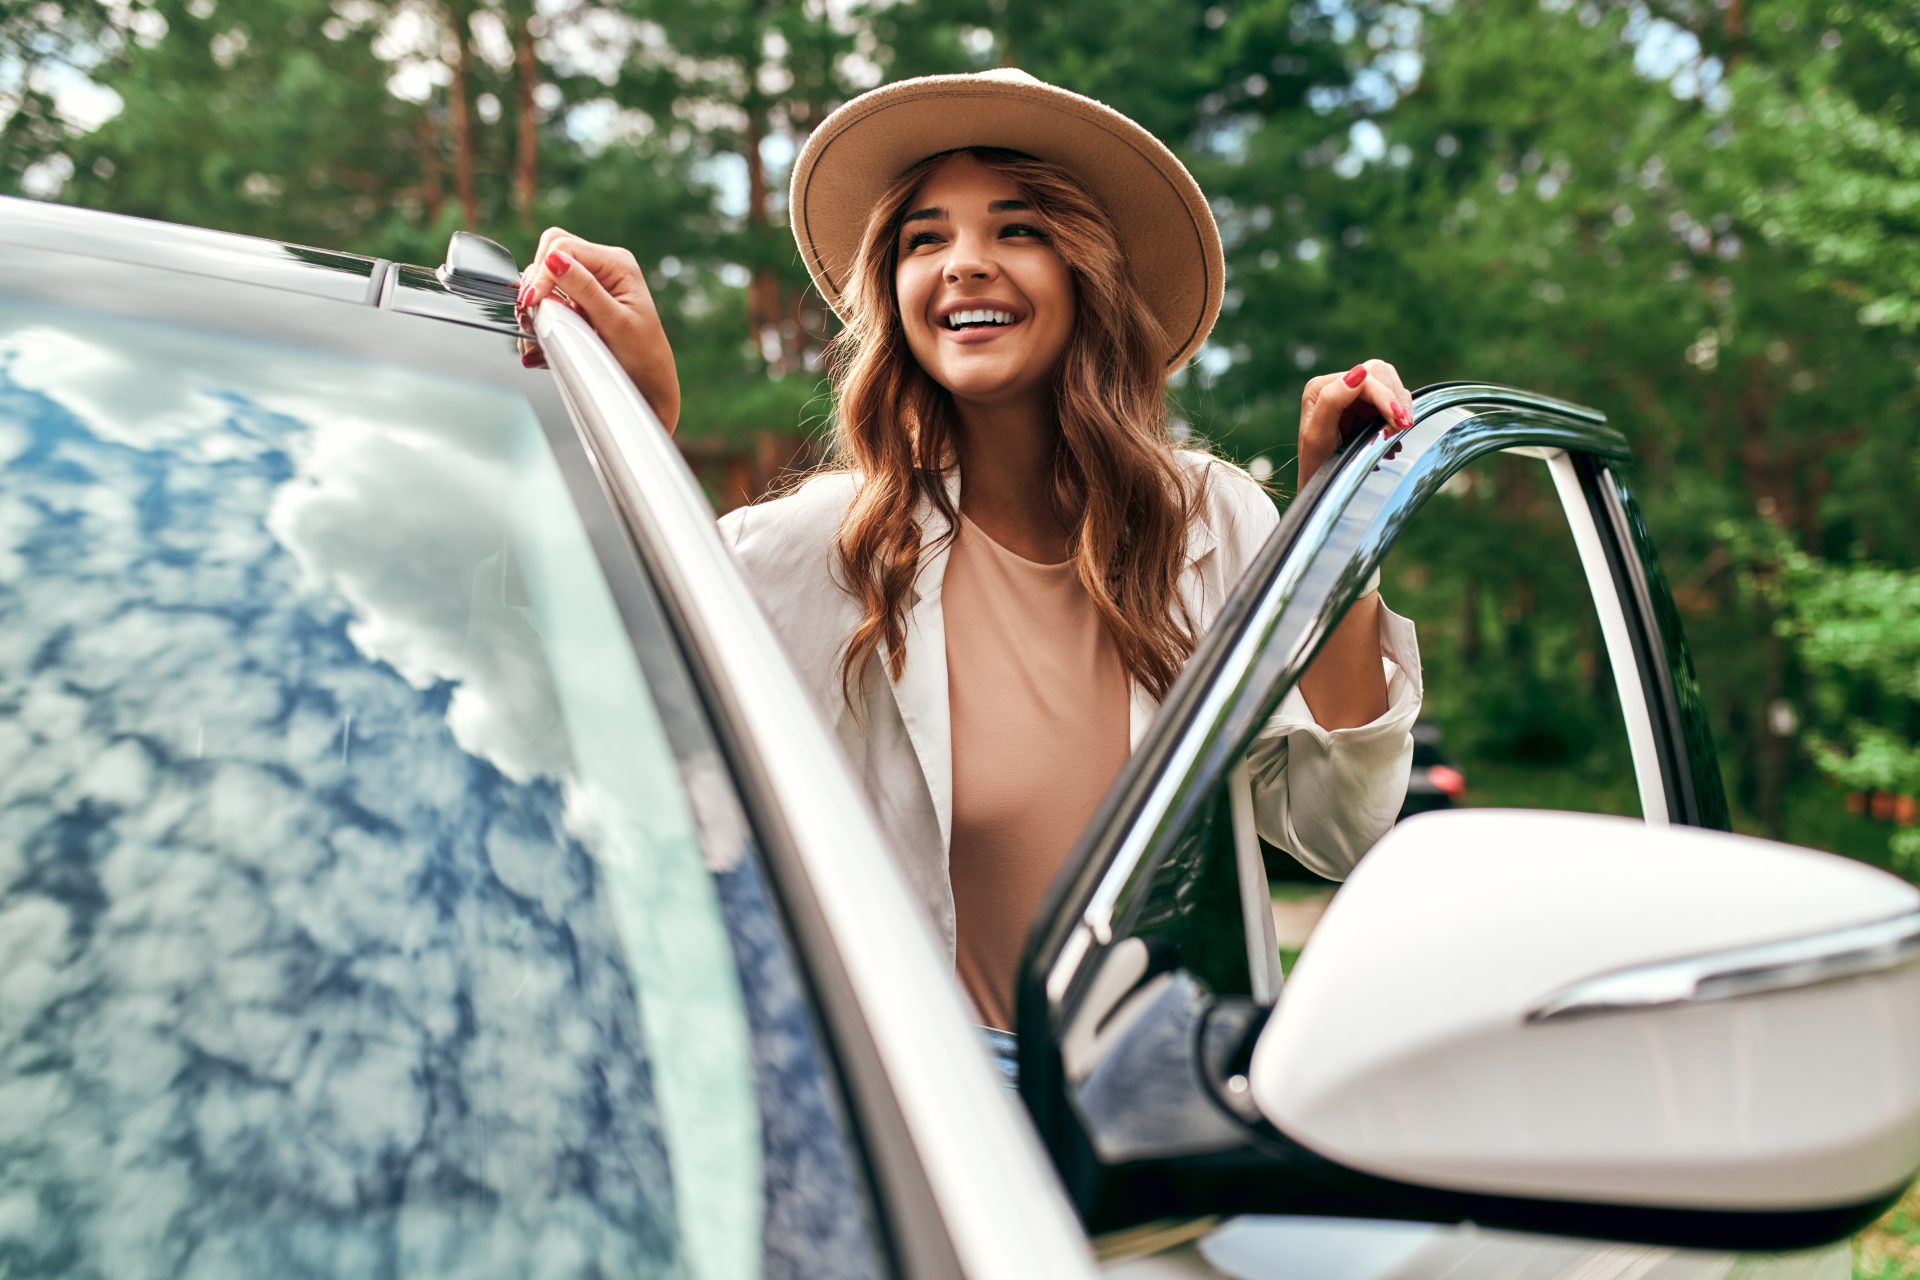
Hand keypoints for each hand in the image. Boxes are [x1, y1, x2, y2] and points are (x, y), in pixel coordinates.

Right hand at [516, 227, 680, 433]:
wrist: (650, 387)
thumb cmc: (643, 357)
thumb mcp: (615, 322)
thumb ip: (585, 289)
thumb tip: (555, 259)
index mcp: (617, 264)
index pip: (563, 246)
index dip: (542, 272)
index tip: (532, 301)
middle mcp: (602, 268)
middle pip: (549, 254)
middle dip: (537, 284)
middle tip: (534, 314)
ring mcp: (589, 285)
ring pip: (544, 278)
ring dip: (536, 303)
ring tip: (540, 330)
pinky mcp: (578, 304)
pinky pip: (548, 299)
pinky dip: (540, 317)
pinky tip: (544, 338)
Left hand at [1298, 359, 1413, 483]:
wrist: (1322, 487)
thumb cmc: (1315, 464)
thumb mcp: (1317, 435)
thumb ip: (1332, 401)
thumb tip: (1358, 372)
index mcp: (1321, 387)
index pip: (1365, 378)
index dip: (1386, 396)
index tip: (1399, 421)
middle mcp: (1337, 385)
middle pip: (1381, 374)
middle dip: (1395, 400)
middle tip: (1402, 428)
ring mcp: (1355, 395)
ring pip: (1391, 385)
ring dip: (1398, 410)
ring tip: (1394, 438)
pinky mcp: (1368, 407)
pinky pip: (1393, 401)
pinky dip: (1398, 418)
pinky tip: (1392, 440)